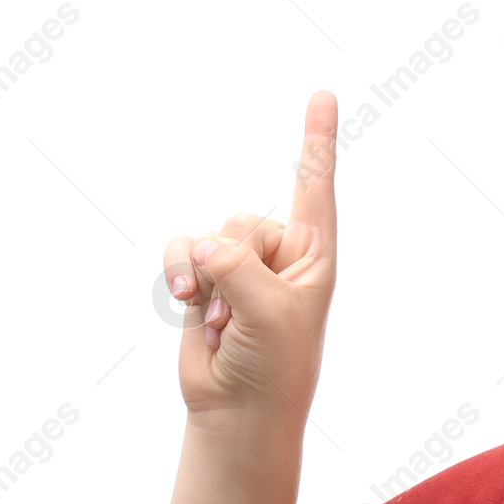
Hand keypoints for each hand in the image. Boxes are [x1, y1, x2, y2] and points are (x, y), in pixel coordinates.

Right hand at [163, 92, 338, 425]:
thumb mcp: (271, 312)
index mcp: (315, 256)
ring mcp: (239, 265)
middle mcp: (279, 254)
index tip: (324, 94)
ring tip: (223, 320)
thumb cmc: (274, 365)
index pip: (316, 188)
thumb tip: (204, 246)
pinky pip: (181, 249)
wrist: (239, 409)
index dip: (317, 140)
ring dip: (206, 279)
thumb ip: (238, 265)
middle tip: (247, 314)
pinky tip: (188, 307)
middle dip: (236, 265)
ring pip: (208, 235)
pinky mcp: (203, 278)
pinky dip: (179, 275)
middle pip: (244, 220)